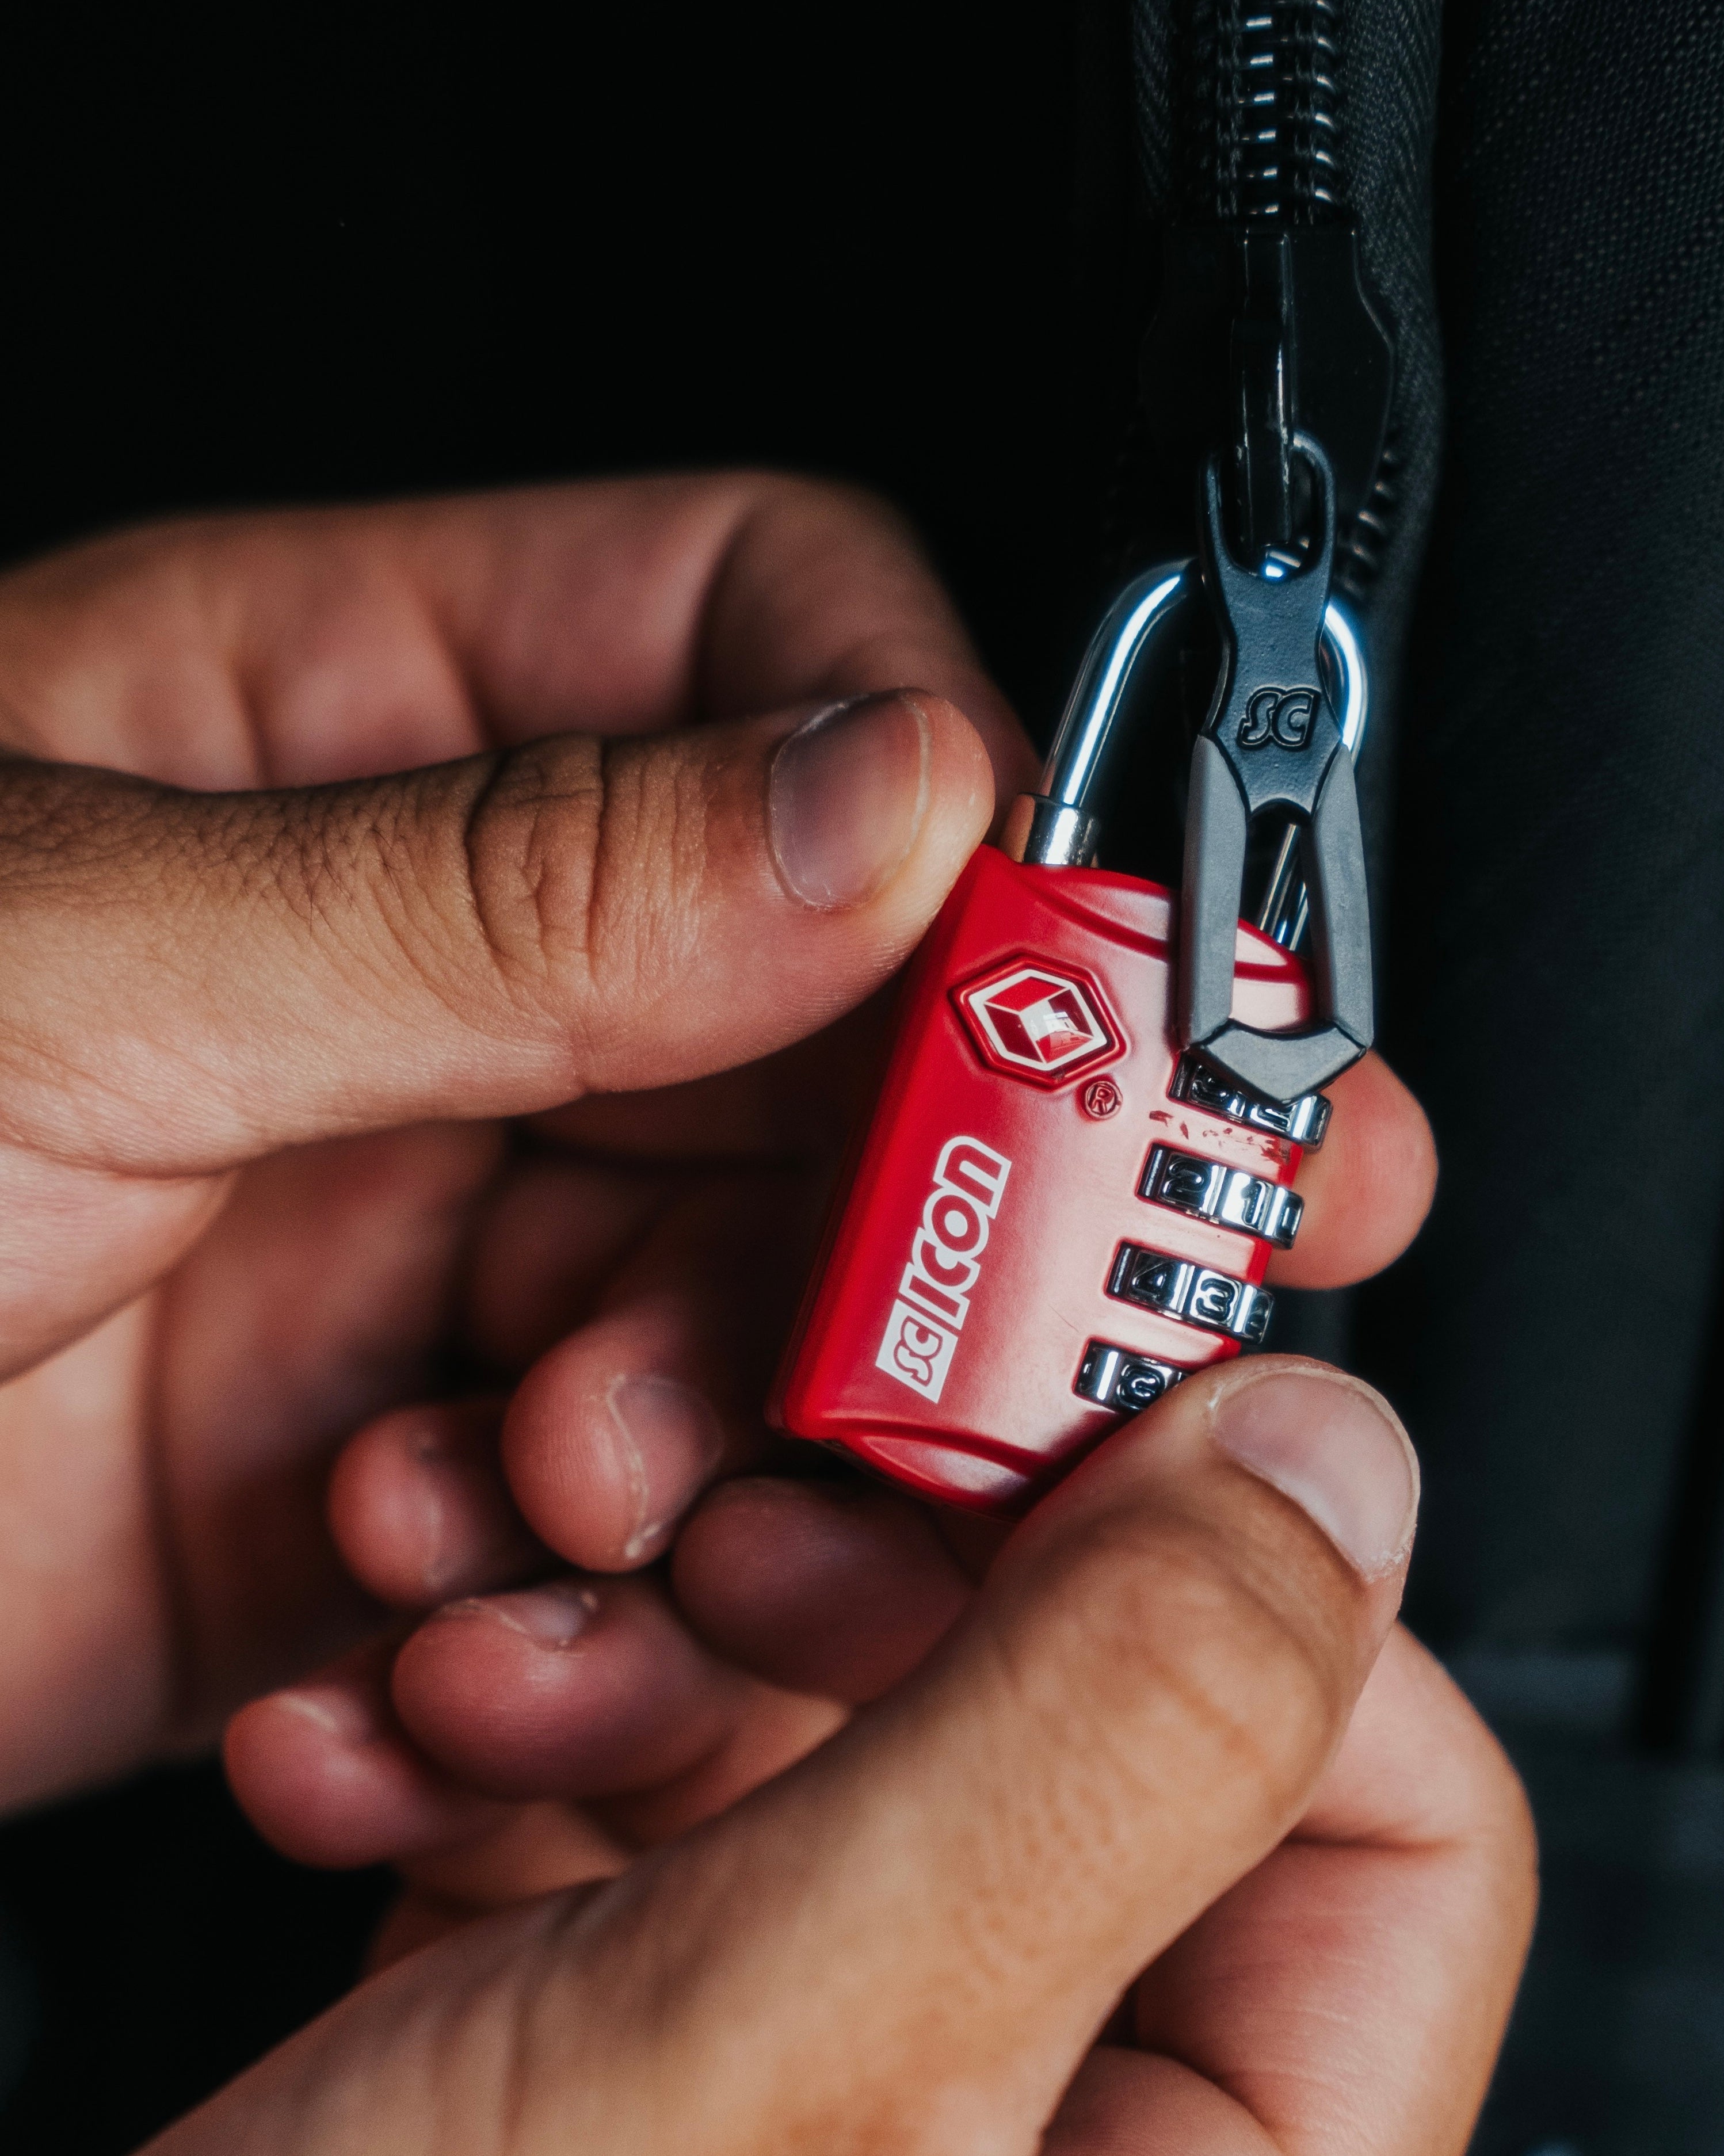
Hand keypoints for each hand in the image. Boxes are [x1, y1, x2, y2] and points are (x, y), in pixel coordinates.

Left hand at [0, 475, 1025, 1806]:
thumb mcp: (64, 960)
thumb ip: (509, 883)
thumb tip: (888, 801)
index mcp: (378, 729)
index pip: (797, 660)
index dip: (972, 801)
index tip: (1062, 975)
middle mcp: (467, 969)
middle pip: (858, 1017)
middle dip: (944, 1188)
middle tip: (1043, 1317)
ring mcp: (471, 1218)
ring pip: (788, 1292)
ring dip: (754, 1437)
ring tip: (609, 1500)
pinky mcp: (445, 1453)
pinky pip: (661, 1508)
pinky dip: (608, 1605)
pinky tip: (451, 1624)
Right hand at [190, 1362, 1534, 2152]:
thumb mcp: (807, 2062)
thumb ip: (1114, 1742)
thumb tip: (1333, 1464)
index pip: (1393, 1807)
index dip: (1233, 1591)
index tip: (1040, 1444)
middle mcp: (1036, 2148)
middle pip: (1090, 1727)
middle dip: (867, 1586)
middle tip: (730, 1536)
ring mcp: (830, 2091)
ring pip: (848, 1733)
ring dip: (642, 1637)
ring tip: (484, 1663)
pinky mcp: (639, 2047)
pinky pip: (666, 1814)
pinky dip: (522, 1737)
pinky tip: (390, 1745)